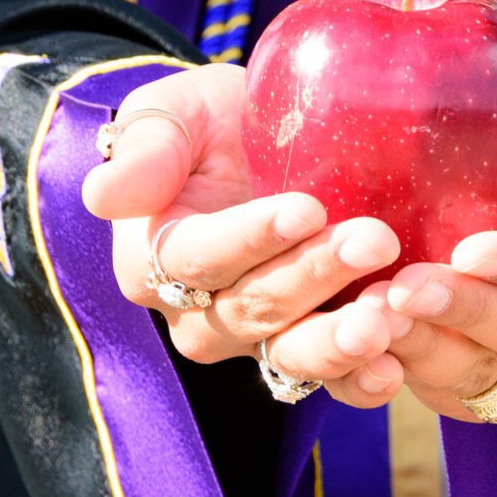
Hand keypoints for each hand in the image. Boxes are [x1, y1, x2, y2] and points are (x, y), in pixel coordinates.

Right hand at [80, 68, 410, 410]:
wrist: (265, 144)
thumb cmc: (211, 122)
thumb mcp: (173, 111)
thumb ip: (145, 148)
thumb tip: (101, 195)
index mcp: (152, 260)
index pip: (198, 258)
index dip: (252, 237)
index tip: (306, 208)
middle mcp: (198, 314)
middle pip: (252, 308)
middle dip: (314, 276)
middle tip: (374, 240)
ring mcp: (255, 341)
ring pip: (288, 355)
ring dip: (337, 343)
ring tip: (387, 319)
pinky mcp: (305, 353)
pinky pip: (328, 385)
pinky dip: (361, 382)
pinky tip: (395, 367)